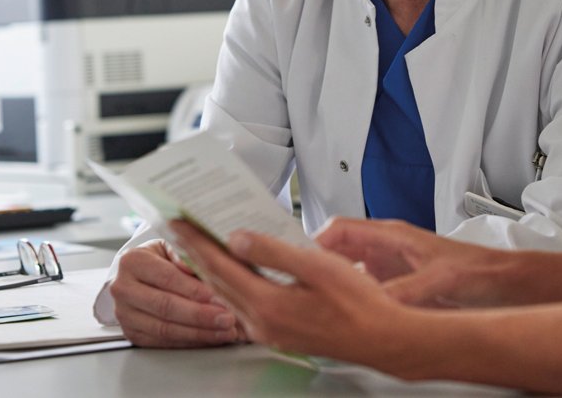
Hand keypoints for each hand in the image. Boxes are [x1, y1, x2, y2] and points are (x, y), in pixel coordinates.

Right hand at [109, 238, 244, 347]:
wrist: (137, 276)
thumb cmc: (158, 259)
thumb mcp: (170, 246)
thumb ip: (186, 254)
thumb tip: (202, 266)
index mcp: (132, 261)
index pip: (168, 277)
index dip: (195, 290)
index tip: (219, 297)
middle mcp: (123, 288)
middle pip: (166, 306)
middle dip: (201, 315)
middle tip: (227, 318)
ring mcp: (125, 314)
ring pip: (165, 328)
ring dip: (199, 333)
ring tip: (224, 331)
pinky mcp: (132, 334)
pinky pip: (164, 342)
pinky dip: (190, 342)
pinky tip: (209, 337)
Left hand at [169, 220, 405, 366]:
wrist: (382, 339)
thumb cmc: (359, 304)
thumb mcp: (317, 267)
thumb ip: (274, 252)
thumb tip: (237, 240)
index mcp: (268, 304)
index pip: (220, 266)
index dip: (197, 241)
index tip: (179, 221)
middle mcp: (261, 322)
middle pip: (217, 281)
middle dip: (196, 252)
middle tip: (180, 229)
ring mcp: (269, 331)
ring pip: (229, 294)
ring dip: (212, 268)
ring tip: (201, 244)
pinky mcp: (279, 333)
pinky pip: (244, 305)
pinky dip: (233, 283)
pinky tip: (237, 270)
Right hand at [316, 216, 513, 306]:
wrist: (502, 284)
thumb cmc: (476, 270)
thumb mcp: (438, 280)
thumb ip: (406, 290)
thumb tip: (376, 304)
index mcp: (392, 236)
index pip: (340, 230)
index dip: (315, 244)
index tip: (298, 263)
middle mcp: (385, 250)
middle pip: (336, 252)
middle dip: (314, 267)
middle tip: (297, 288)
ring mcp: (388, 269)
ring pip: (346, 274)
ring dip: (331, 287)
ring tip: (313, 304)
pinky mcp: (395, 288)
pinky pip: (362, 293)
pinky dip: (349, 303)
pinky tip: (344, 319)